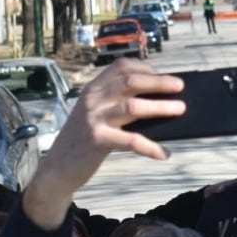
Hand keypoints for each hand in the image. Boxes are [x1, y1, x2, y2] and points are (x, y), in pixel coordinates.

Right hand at [25, 59, 184, 228]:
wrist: (57, 168)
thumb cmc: (82, 142)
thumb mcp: (94, 116)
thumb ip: (115, 106)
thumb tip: (154, 104)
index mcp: (93, 89)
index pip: (120, 67)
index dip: (144, 68)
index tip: (162, 74)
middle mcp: (93, 99)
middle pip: (131, 82)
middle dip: (159, 82)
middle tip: (179, 86)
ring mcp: (94, 118)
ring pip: (133, 106)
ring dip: (160, 107)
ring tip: (179, 109)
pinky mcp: (97, 140)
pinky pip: (130, 140)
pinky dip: (150, 147)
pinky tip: (164, 153)